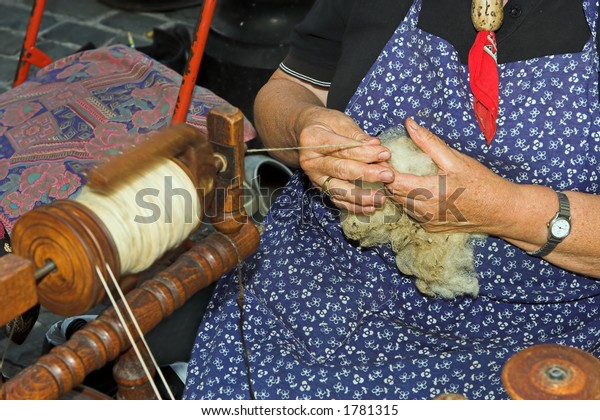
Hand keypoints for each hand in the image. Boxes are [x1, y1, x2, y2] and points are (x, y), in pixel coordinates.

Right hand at [296, 106, 394, 213]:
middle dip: (366, 174)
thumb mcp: (339, 121)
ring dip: (361, 196)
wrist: (305, 133)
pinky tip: (369, 208)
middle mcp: (310, 161)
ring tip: (381, 198)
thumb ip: (356, 135)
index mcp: (312, 139)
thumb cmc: (325, 124)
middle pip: (340, 170)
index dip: (364, 152)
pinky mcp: (320, 188)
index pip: (341, 148)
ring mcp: (314, 177)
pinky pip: (337, 200)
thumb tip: (375, 145)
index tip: (384, 153)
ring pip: (338, 189)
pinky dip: (353, 207)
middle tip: (388, 176)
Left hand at [385, 118, 517, 234]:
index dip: (385, 168)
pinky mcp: (430, 229)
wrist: (501, 211)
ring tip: (402, 174)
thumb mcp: (455, 159)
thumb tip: (409, 124)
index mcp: (430, 193)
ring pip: (400, 205)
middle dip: (388, 179)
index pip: (393, 181)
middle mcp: (425, 212)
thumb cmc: (481, 183)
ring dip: (398, 190)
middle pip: (393, 194)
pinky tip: (417, 190)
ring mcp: (427, 222)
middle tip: (389, 163)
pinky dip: (410, 201)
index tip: (384, 156)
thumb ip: (428, 142)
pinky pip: (412, 213)